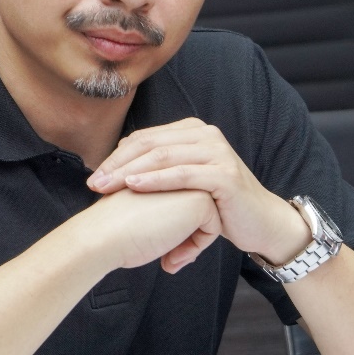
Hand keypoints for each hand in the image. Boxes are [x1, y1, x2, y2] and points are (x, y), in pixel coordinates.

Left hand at [87, 118, 309, 263]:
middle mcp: (205, 135)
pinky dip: (155, 180)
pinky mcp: (225, 175)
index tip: (95, 176)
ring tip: (106, 187)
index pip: (145, 138)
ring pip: (163, 157)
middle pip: (149, 144)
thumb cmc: (217, 204)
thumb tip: (121, 165)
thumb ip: (159, 169)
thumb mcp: (185, 181)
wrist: (260, 222)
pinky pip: (183, 175)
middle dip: (117, 164)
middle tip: (94, 183)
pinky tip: (134, 186)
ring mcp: (217, 152)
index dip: (116, 156)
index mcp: (192, 132)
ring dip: (130, 172)